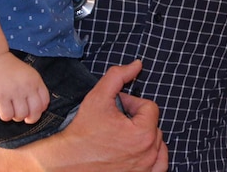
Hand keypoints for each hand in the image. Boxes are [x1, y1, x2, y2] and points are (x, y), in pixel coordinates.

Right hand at [0, 52, 48, 123]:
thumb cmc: (10, 68)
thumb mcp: (29, 74)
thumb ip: (35, 88)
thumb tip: (39, 107)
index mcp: (36, 81)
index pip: (45, 102)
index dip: (40, 110)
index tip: (34, 111)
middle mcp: (27, 87)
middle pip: (35, 112)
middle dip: (31, 118)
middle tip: (25, 117)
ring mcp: (14, 92)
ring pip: (21, 115)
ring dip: (17, 117)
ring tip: (12, 110)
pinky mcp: (0, 97)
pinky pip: (7, 115)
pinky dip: (6, 116)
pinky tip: (3, 109)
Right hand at [24, 60, 167, 171]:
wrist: (66, 162)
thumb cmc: (82, 132)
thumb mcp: (97, 97)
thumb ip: (118, 76)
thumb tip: (137, 64)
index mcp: (142, 133)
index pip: (149, 107)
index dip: (131, 103)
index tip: (116, 108)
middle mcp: (148, 153)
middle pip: (153, 124)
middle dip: (136, 119)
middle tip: (116, 121)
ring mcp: (146, 169)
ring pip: (156, 143)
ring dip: (144, 135)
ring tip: (123, 135)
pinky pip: (159, 164)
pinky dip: (152, 155)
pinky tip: (136, 150)